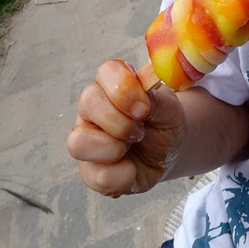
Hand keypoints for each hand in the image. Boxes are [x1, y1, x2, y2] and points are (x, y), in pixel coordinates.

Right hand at [68, 59, 187, 196]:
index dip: (124, 89)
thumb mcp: (170, 110)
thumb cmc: (165, 124)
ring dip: (113, 148)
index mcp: (114, 85)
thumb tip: (144, 95)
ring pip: (78, 142)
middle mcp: (93, 109)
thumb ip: (158, 100)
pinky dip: (121, 175)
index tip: (144, 108)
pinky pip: (96, 175)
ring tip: (131, 147)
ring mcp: (87, 139)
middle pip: (88, 102)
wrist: (169, 155)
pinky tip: (132, 169)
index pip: (107, 71)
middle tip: (140, 131)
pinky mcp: (89, 170)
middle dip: (120, 121)